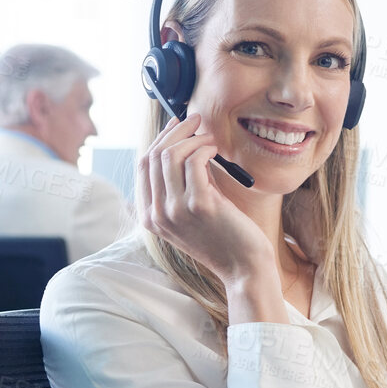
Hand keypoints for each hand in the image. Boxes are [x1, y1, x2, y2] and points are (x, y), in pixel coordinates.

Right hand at [136, 114, 273, 290]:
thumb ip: (180, 186)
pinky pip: (194, 161)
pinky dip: (205, 148)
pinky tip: (216, 151)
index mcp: (150, 217)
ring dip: (192, 138)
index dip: (160, 139)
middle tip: (195, 119)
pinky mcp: (199, 205)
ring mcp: (176, 210)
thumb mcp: (191, 213)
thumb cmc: (223, 237)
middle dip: (175, 131)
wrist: (244, 268)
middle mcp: (157, 214)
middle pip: (154, 155)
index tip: (177, 125)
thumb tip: (182, 143)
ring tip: (209, 138)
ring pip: (171, 155)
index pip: (142, 165)